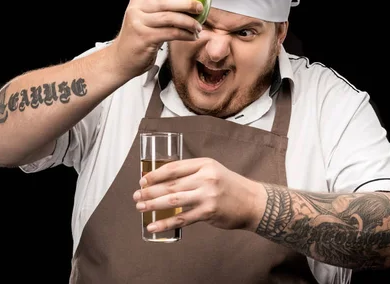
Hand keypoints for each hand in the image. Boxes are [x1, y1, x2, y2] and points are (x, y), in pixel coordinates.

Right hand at [110, 0, 203, 78]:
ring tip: (198, 27)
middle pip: (166, 1)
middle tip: (200, 8)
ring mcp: (139, 23)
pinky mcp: (145, 38)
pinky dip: (185, 34)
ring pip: (171, 18)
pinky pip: (171, 33)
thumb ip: (159, 6)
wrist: (122, 58)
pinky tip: (191, 36)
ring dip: (189, 22)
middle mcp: (136, 8)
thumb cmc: (138, 36)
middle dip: (188, 3)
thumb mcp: (144, 16)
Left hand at [133, 157, 265, 233]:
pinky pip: (182, 218)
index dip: (155, 174)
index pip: (174, 167)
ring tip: (140, 208)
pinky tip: (153, 225)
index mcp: (204, 164)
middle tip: (136, 196)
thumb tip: (164, 181)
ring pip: (173, 201)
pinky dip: (165, 223)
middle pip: (171, 185)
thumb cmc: (229, 186)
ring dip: (153, 205)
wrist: (253, 202)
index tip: (143, 180)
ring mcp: (207, 195)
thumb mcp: (213, 171)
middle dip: (150, 191)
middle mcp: (205, 177)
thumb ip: (192, 174)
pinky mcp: (209, 212)